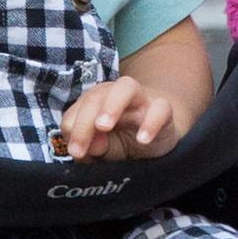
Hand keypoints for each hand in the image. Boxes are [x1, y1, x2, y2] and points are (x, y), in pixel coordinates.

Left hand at [57, 78, 183, 161]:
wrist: (159, 135)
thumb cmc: (123, 140)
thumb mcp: (102, 149)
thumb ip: (90, 148)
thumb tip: (87, 148)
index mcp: (96, 101)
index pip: (79, 108)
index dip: (73, 128)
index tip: (75, 152)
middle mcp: (116, 95)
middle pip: (97, 96)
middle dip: (84, 122)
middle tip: (80, 150)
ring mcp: (141, 99)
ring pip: (127, 87)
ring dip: (111, 105)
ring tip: (103, 127)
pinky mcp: (164, 110)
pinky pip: (160, 108)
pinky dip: (151, 121)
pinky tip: (142, 140)